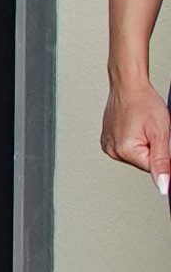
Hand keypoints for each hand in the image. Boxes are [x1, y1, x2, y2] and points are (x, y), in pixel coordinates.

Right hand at [101, 70, 170, 186]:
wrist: (129, 86)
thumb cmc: (144, 102)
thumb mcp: (160, 133)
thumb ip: (162, 162)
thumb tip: (163, 186)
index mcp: (124, 151)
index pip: (152, 168)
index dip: (160, 153)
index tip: (158, 138)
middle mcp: (112, 150)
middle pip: (142, 162)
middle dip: (150, 149)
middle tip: (149, 130)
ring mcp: (107, 145)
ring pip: (134, 155)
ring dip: (141, 144)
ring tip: (140, 126)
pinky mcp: (106, 140)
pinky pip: (125, 148)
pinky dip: (132, 140)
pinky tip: (133, 126)